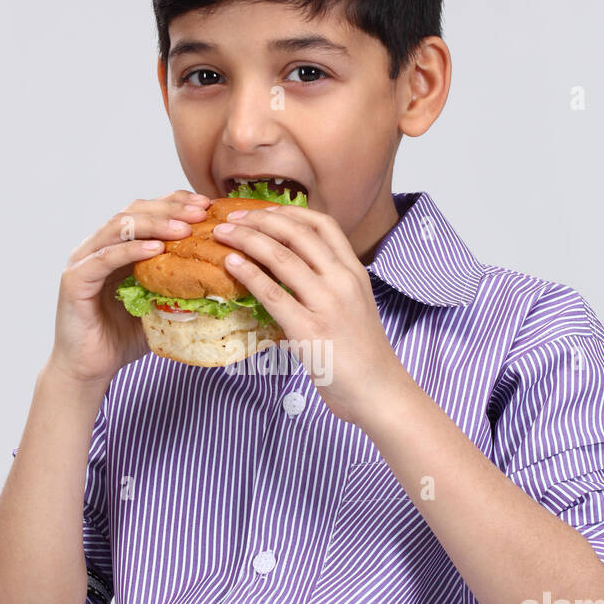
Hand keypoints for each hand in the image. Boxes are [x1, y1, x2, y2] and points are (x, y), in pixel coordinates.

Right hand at [48, 189, 210, 387]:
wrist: (88, 370)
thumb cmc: (122, 339)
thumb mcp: (159, 307)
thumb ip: (179, 288)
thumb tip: (221, 279)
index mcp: (117, 248)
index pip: (147, 212)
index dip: (175, 204)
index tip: (206, 206)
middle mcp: (97, 248)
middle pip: (134, 212)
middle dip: (170, 208)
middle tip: (201, 211)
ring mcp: (83, 261)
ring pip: (119, 228)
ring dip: (154, 224)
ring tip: (184, 228)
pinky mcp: (75, 280)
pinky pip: (106, 258)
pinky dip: (131, 250)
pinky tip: (155, 248)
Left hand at [212, 204, 408, 422]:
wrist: (379, 392)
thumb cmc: (363, 355)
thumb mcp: (354, 307)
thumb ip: (329, 286)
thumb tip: (289, 274)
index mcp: (354, 273)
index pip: (323, 225)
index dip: (288, 212)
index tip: (262, 212)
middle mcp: (342, 281)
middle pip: (296, 233)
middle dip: (259, 219)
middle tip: (233, 217)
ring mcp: (327, 304)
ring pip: (281, 257)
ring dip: (246, 239)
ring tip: (224, 234)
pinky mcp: (309, 330)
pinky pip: (271, 293)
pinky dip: (247, 273)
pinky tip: (231, 264)